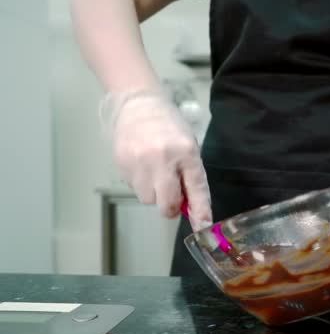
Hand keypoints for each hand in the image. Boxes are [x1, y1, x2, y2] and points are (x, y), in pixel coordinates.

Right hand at [103, 90, 211, 230]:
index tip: (203, 227)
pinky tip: (142, 165)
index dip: (200, 212)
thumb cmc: (170, 127)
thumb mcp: (189, 147)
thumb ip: (191, 177)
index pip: (196, 189)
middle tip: (172, 195)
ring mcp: (139, 163)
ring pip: (148, 200)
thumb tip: (192, 210)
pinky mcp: (122, 165)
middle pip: (167, 205)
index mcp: (186, 152)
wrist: (139, 106)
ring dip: (154, 193)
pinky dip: (141, 183)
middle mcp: (163, 159)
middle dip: (171, 207)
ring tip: (154, 171)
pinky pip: (134, 189)